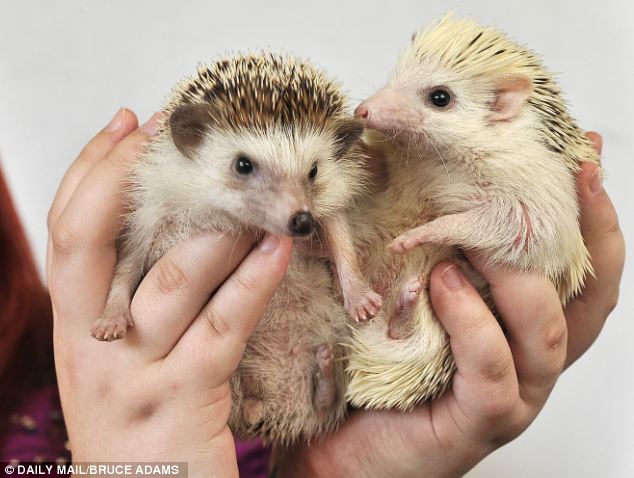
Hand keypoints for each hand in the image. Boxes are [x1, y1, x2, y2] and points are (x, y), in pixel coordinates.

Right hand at [47, 108, 291, 476]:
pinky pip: (223, 323)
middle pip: (88, 239)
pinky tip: (278, 247)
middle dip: (124, 175)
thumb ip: (133, 298)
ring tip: (251, 191)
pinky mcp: (182, 398)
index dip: (91, 171)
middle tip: (167, 129)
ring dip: (214, 224)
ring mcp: (131, 372)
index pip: (66, 232)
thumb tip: (173, 230)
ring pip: (169, 276)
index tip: (124, 123)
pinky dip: (253, 278)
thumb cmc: (142, 421)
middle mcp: (88, 345)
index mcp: (74, 328)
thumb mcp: (121, 356)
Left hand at [275, 133, 623, 477]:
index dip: (594, 220)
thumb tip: (443, 191)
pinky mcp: (481, 422)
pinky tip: (441, 286)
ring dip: (511, 276)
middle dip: (573, 233)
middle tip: (537, 185)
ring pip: (544, 331)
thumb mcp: (417, 298)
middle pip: (584, 299)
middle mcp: (530, 362)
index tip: (586, 161)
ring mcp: (513, 395)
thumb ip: (444, 256)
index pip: (583, 274)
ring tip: (467, 242)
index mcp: (522, 330)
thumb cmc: (376, 370)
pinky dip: (470, 321)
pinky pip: (491, 368)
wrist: (341, 444)